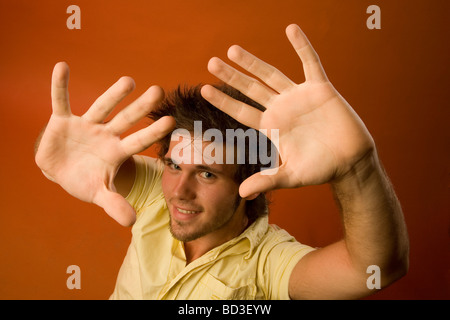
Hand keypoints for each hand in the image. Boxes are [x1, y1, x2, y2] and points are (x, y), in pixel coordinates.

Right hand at [35, 62, 174, 225]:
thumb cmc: (85, 180)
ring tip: (128, 81)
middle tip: (159, 91)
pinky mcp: (63, 120)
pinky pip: (60, 101)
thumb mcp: (99, 193)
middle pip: (126, 119)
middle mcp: (106, 134)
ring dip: (113, 95)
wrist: (60, 170)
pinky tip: (61, 67)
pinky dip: (59, 86)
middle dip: (141, 107)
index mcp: (117, 151)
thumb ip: (115, 205)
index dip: (153, 133)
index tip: (171, 121)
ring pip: (101, 107)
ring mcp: (86, 125)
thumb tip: (132, 222)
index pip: (138, 141)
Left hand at [201, 24, 374, 197]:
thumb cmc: (320, 169)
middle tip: (212, 62)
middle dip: (232, 76)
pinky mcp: (320, 89)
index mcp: (271, 127)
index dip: (223, 101)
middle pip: (251, 89)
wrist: (350, 161)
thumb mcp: (291, 176)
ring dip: (254, 62)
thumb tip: (241, 194)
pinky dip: (302, 46)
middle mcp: (281, 109)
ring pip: (272, 74)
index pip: (241, 111)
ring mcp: (299, 97)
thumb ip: (267, 180)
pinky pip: (310, 63)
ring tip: (233, 50)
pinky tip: (291, 29)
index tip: (204, 90)